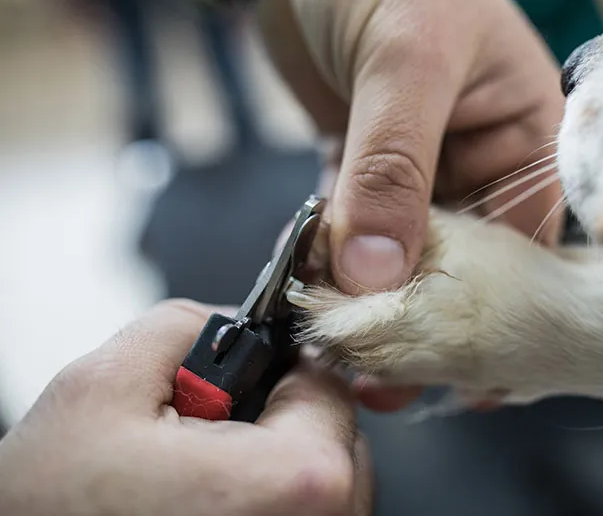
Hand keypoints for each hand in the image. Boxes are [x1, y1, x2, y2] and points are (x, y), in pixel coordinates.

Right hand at [0, 300, 371, 515]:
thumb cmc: (55, 510)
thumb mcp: (105, 384)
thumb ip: (190, 325)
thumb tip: (235, 321)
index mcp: (299, 475)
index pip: (330, 381)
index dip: (280, 364)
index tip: (243, 372)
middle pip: (332, 431)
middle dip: (275, 412)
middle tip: (207, 428)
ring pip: (318, 474)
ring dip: (268, 457)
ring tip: (197, 472)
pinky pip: (301, 510)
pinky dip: (263, 495)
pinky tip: (206, 501)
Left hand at [258, 0, 564, 410]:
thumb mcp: (407, 58)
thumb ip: (393, 165)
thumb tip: (377, 271)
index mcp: (525, 139)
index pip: (525, 247)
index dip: (495, 315)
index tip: (464, 379)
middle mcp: (479, 162)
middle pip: (460, 264)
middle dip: (423, 320)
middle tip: (388, 379)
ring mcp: (419, 171)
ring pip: (401, 255)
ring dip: (371, 299)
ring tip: (347, 355)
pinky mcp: (365, 169)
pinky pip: (353, 230)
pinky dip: (333, 262)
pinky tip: (316, 297)